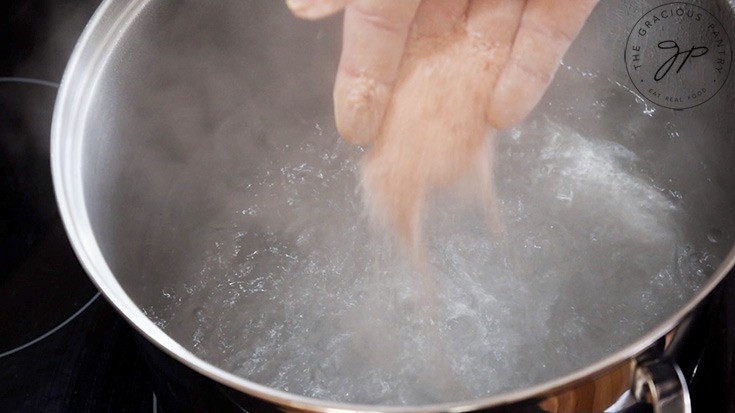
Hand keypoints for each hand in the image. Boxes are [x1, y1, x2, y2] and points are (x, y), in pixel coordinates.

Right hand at [287, 0, 597, 144]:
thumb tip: (306, 9)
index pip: (377, 16)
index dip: (363, 71)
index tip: (354, 125)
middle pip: (429, 32)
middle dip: (417, 90)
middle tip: (403, 143)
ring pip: (486, 36)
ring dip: (470, 91)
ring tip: (451, 145)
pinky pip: (549, 26)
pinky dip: (530, 70)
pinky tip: (505, 113)